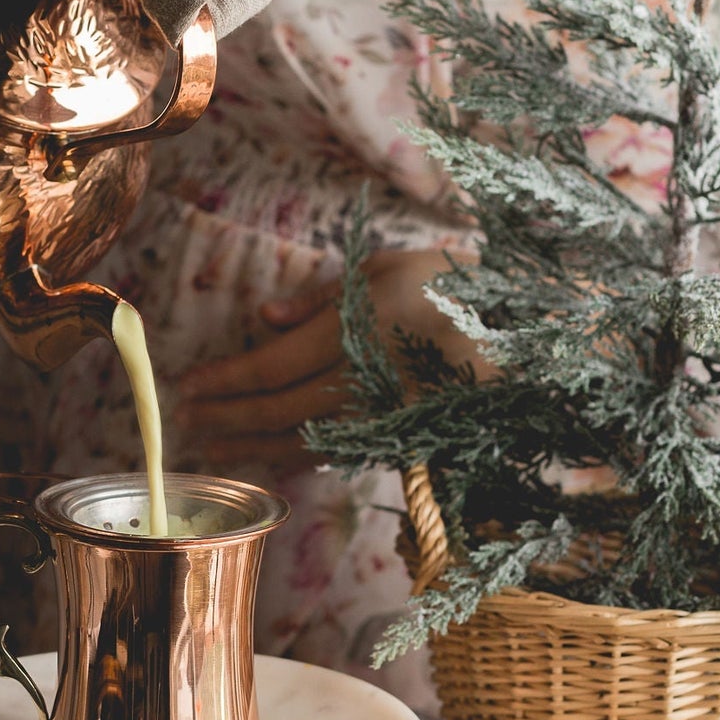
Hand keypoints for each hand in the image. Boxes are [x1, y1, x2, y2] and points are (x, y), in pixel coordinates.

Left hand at [176, 250, 482, 464]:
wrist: (536, 332)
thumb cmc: (458, 284)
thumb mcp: (391, 265)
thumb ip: (323, 296)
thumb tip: (264, 321)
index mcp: (362, 327)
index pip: (275, 366)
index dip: (227, 381)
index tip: (188, 385)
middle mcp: (371, 378)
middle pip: (281, 410)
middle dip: (228, 419)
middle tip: (183, 422)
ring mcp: (390, 415)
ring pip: (306, 439)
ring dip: (253, 445)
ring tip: (212, 449)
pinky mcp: (408, 438)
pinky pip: (340, 450)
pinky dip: (298, 454)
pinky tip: (268, 454)